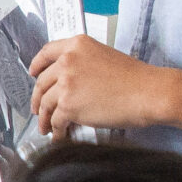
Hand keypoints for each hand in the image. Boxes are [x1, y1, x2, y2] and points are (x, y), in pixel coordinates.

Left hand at [28, 35, 175, 136]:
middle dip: (38, 98)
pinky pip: (56, 120)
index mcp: (77, 45)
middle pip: (42, 82)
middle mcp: (68, 61)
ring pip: (45, 104)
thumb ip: (82, 63)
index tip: (32, 73)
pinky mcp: (68, 105)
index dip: (36, 65)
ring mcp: (66, 83)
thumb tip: (68, 82)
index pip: (46, 52)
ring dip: (44, 118)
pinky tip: (59, 135)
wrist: (148, 92)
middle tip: (38, 108)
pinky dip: (56, 131)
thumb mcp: (104, 56)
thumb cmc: (134, 78)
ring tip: (46, 127)